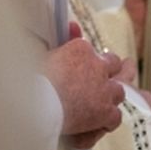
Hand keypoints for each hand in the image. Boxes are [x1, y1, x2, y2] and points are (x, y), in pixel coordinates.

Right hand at [44, 23, 125, 146]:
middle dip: (108, 71)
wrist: (36, 104)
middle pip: (112, 65)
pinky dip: (108, 121)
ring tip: (100, 103)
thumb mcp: (44, 55)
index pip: (91, 50)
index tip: (83, 66)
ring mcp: (104, 88)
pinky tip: (100, 124)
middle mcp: (97, 65)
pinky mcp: (106, 110)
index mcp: (81, 49)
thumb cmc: (32, 81)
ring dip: (110, 96)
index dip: (89, 60)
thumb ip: (62, 42)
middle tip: (100, 80)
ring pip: (118, 90)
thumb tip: (74, 25)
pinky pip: (115, 115)